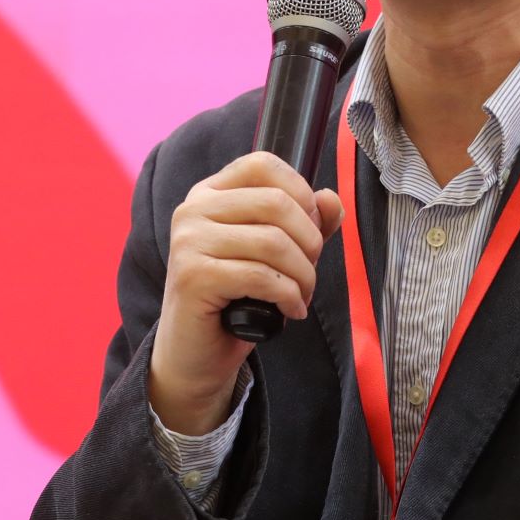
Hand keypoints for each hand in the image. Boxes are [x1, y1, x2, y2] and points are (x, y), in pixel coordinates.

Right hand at [149, 152, 342, 434]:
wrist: (195, 354)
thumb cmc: (237, 299)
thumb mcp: (276, 255)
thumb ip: (306, 223)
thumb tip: (331, 199)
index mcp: (211, 193)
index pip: (263, 165)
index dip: (301, 193)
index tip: (311, 229)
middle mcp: (193, 209)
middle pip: (276, 203)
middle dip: (309, 242)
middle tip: (309, 272)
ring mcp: (188, 241)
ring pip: (273, 241)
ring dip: (303, 275)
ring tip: (301, 295)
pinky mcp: (193, 276)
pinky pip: (261, 276)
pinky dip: (288, 296)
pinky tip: (290, 310)